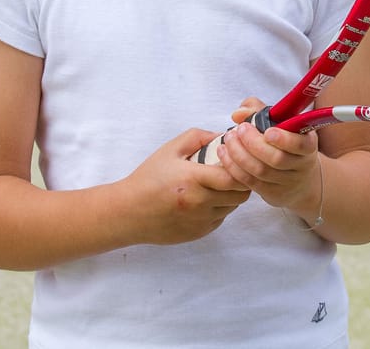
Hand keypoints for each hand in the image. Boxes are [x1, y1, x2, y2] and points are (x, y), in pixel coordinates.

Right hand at [114, 128, 251, 244]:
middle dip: (240, 181)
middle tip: (230, 171)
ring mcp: (200, 221)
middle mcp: (199, 203)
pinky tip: (205, 199)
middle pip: (239, 194)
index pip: (233, 177)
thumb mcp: (171, 149)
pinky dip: (220, 208)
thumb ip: (199, 137)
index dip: (240, 167)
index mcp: (193, 179)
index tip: (235, 160)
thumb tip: (224, 136)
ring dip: (230, 195)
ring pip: (232, 207)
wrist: (129, 212)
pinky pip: (221, 218)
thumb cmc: (149, 178)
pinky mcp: (199, 233)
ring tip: (215, 185)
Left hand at [217, 98, 322, 225]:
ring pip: (261, 171)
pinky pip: (250, 182)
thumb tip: (238, 113)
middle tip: (239, 130)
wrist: (300, 178)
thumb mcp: (280, 122)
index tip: (268, 131)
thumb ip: (259, 110)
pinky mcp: (272, 193)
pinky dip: (234, 168)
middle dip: (253, 143)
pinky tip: (225, 155)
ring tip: (228, 140)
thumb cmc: (286, 142)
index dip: (284, 139)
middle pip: (276, 159)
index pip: (301, 144)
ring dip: (239, 155)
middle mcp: (301, 165)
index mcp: (308, 143)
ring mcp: (287, 182)